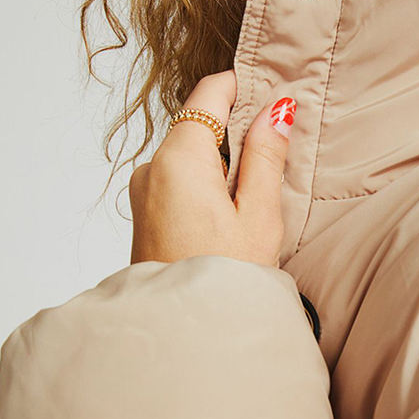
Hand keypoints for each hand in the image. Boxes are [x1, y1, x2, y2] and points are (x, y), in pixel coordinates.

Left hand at [128, 70, 295, 268]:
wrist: (183, 332)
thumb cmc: (225, 278)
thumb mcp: (258, 214)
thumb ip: (265, 155)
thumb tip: (276, 108)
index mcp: (179, 158)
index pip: (208, 94)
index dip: (241, 86)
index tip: (271, 92)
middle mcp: (152, 167)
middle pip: (198, 124)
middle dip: (236, 131)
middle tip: (274, 154)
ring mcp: (143, 190)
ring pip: (189, 154)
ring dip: (222, 162)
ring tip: (253, 198)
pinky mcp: (144, 212)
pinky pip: (178, 179)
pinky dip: (205, 183)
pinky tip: (229, 215)